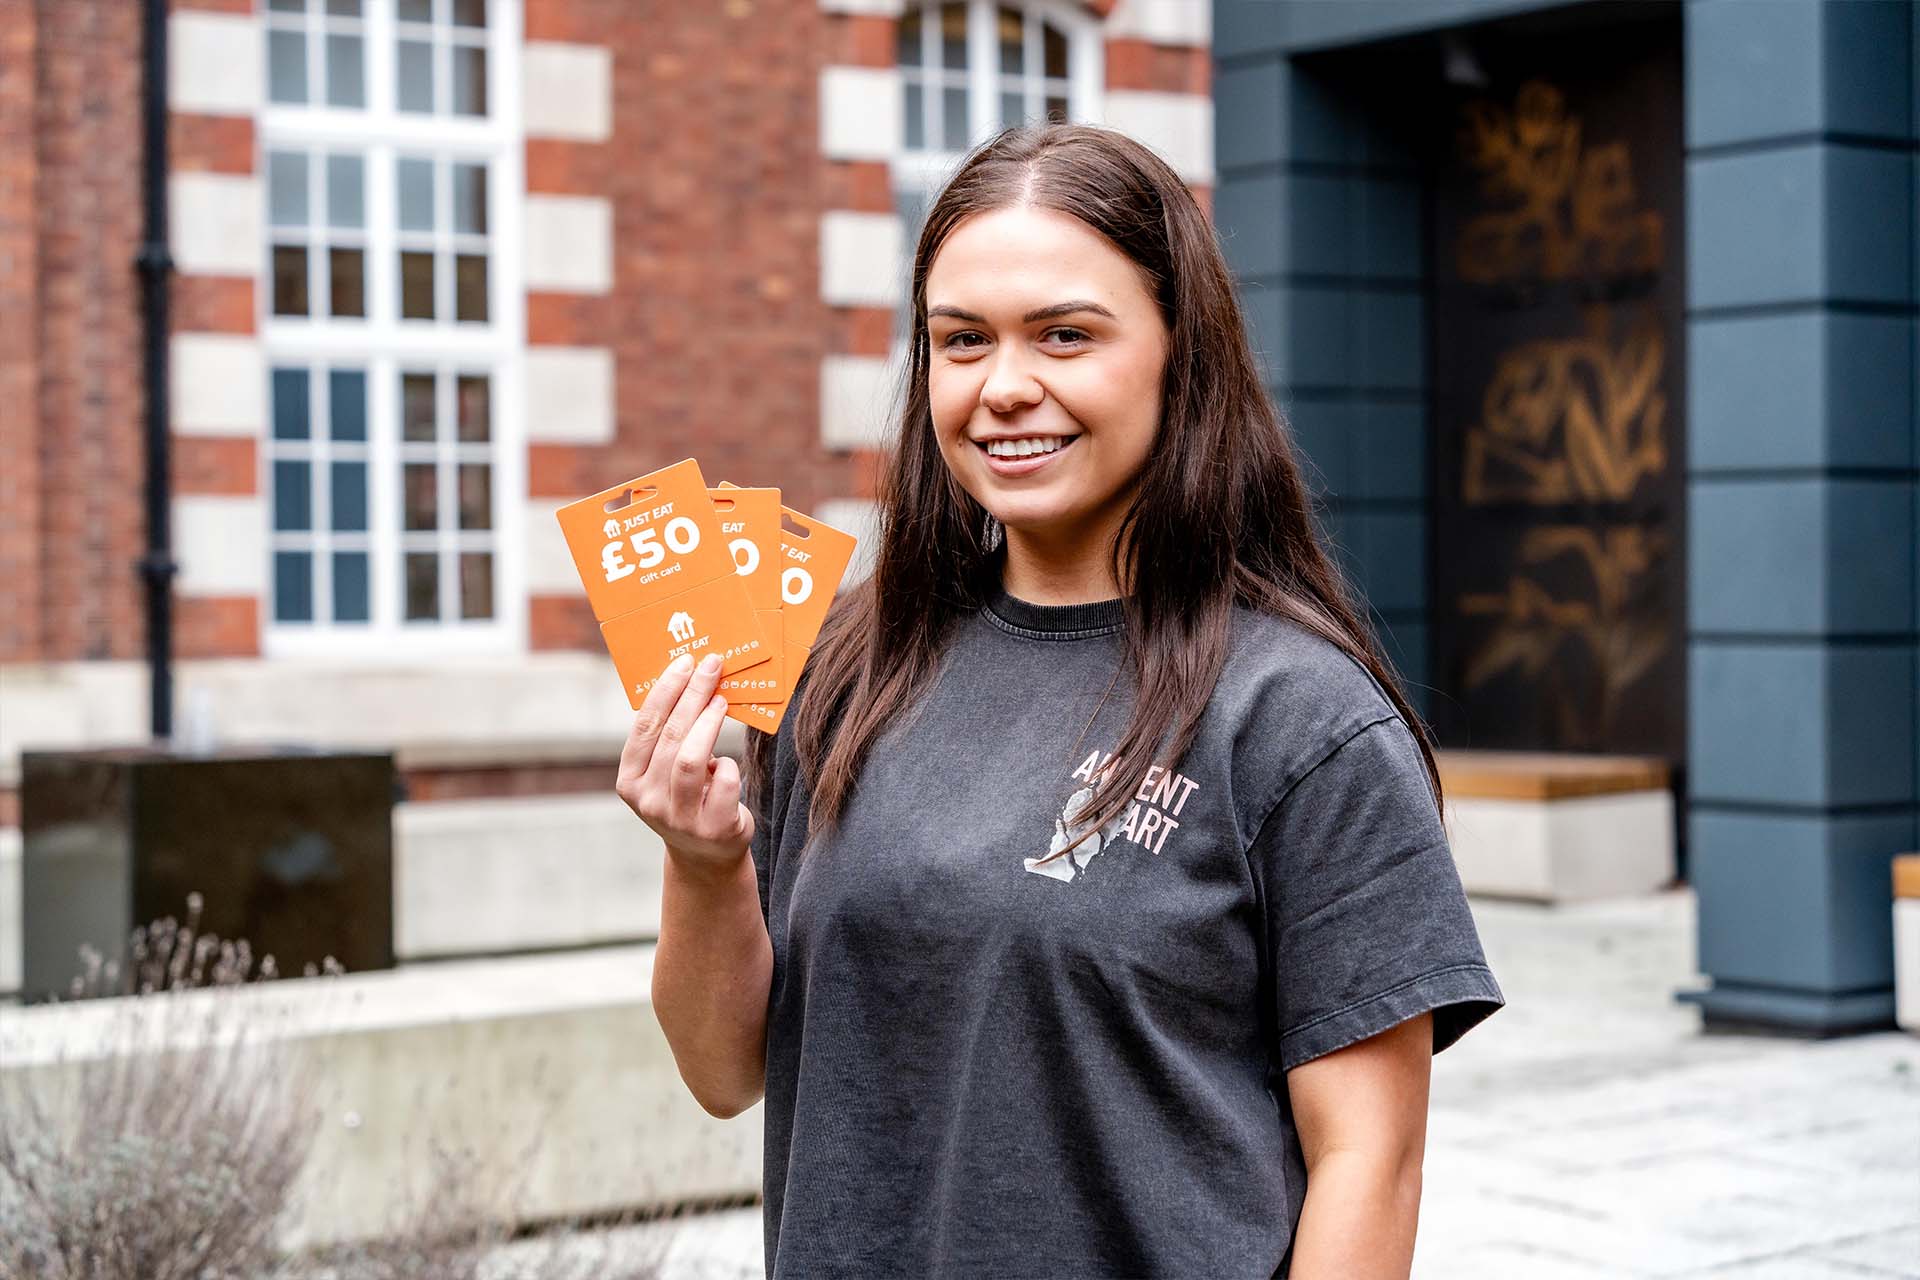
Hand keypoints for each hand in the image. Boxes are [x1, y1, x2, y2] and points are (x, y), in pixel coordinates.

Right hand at [616, 651, 754, 877]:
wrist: (707, 855)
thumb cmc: (688, 797)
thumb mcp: (666, 772)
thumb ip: (670, 737)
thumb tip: (693, 679)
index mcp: (629, 781)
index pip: (644, 727)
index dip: (665, 691)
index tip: (685, 663)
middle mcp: (648, 801)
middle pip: (670, 737)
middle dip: (692, 696)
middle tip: (711, 667)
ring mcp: (678, 818)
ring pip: (690, 759)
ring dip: (709, 723)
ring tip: (722, 700)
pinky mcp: (712, 828)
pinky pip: (723, 782)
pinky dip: (728, 765)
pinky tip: (726, 763)